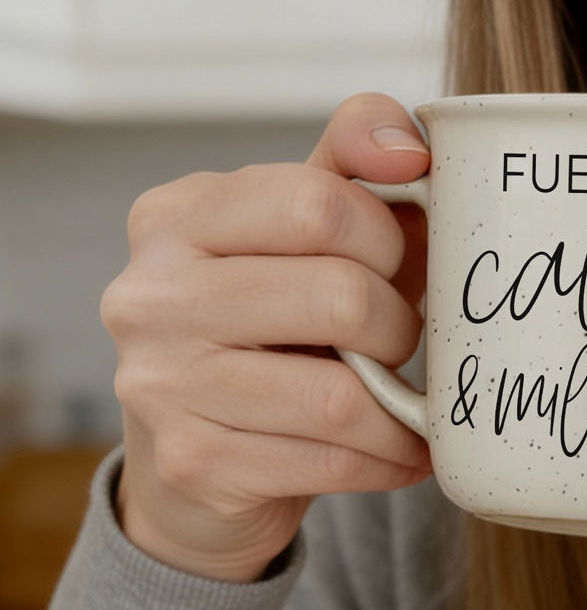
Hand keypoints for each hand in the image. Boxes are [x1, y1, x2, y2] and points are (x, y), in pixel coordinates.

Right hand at [101, 93, 432, 582]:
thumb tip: (412, 146)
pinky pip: (333, 462)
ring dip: (400, 407)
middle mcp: (151, 295)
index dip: (388, 239)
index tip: (397, 264)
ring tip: (406, 406)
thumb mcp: (303, 234)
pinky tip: (399, 453)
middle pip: (341, 297)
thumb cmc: (274, 329)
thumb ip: (353, 165)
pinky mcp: (194, 462)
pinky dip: (389, 460)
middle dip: (400, 328)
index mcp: (178, 216)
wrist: (200, 460)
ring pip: (341, 396)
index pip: (318, 202)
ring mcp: (162, 384)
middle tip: (402, 343)